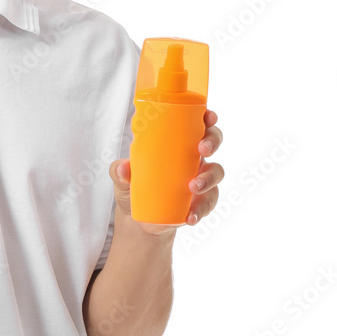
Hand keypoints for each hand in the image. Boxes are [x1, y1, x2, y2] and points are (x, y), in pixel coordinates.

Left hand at [109, 108, 224, 237]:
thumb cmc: (133, 187)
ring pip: (216, 172)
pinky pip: (209, 202)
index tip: (208, 117)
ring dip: (208, 178)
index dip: (207, 118)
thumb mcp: (122, 178)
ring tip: (192, 187)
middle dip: (212, 142)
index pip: (196, 124)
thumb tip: (123, 168)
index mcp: (177, 143)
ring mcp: (200, 179)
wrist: (138, 219)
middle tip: (202, 149)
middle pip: (213, 142)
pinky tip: (190, 216)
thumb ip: (120, 172)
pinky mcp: (201, 201)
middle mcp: (192, 158)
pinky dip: (201, 209)